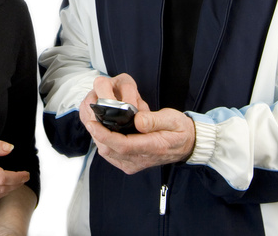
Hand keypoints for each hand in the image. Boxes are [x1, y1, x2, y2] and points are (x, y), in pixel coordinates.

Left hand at [79, 74, 195, 174]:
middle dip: (97, 133)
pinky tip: (102, 129)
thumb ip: (155, 120)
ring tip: (95, 119)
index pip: (123, 145)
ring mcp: (134, 164)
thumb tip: (138, 120)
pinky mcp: (130, 163)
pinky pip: (111, 155)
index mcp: (152, 148)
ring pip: (108, 153)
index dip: (105, 134)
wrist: (187, 145)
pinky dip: (104, 142)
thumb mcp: (172, 119)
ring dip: (98, 137)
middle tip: (90, 115)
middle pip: (111, 150)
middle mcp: (141, 160)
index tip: (92, 123)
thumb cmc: (180, 130)